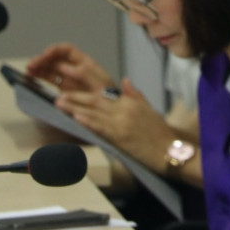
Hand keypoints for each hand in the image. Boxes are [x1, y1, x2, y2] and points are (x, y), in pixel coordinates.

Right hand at [27, 43, 115, 93]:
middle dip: (43, 59)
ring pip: (50, 68)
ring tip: (28, 70)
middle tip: (31, 65)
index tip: (45, 55)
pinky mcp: (64, 90)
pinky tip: (30, 78)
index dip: (55, 50)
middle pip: (56, 59)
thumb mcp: (102, 84)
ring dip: (38, 67)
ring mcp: (69, 79)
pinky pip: (50, 79)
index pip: (68, 51)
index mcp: (86, 64)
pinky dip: (40, 77)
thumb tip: (65, 67)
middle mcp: (76, 69)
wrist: (115, 115)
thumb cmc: (113, 98)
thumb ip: (85, 74)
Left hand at [55, 78, 171, 165]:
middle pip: (96, 99)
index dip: (87, 86)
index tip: (72, 83)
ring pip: (94, 111)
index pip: (105, 91)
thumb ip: (136, 95)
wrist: (170, 150)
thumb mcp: (150, 109)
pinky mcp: (120, 136)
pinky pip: (100, 127)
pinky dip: (88, 121)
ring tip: (59, 103)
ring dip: (75, 107)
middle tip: (58, 94)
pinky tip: (75, 117)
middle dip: (75, 96)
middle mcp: (125, 108)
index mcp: (131, 102)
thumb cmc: (161, 133)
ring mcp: (122, 122)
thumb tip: (124, 80)